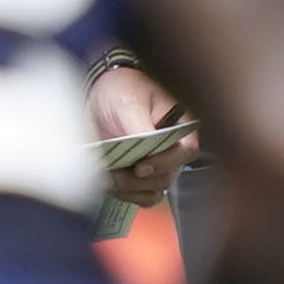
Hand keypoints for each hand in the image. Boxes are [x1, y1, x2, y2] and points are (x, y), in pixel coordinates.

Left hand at [88, 58, 193, 203]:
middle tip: (115, 175)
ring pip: (153, 191)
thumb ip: (140, 128)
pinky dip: (124, 193)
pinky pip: (139, 195)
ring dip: (130, 190)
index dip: (166, 163)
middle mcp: (171, 148)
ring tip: (108, 178)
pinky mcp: (139, 175)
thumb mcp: (130, 102)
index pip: (186, 151)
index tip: (140, 167)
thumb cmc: (122, 88)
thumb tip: (145, 152)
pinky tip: (109, 182)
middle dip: (140, 181)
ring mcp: (156, 164)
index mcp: (179, 125)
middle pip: (166, 177)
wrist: (98, 93)